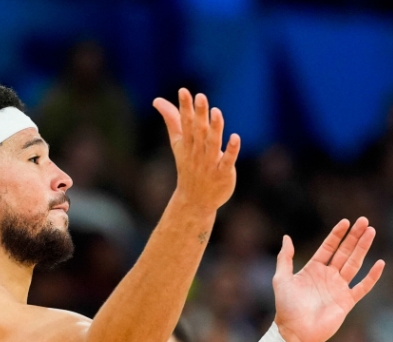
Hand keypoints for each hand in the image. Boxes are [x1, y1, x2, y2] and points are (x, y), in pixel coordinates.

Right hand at [152, 89, 240, 211]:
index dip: (184, 107)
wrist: (194, 200)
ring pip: (212, 144)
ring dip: (215, 128)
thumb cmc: (188, 167)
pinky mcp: (223, 173)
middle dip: (199, 114)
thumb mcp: (178, 144)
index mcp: (187, 144)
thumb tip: (157, 100)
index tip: (184, 91)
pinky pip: (227, 160)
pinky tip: (236, 137)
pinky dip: (231, 150)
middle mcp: (197, 152)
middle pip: (198, 131)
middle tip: (201, 97)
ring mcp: (210, 163)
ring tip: (216, 112)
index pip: (185, 123)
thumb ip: (172, 121)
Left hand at [272, 217, 385, 341]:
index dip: (337, 234)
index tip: (346, 221)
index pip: (328, 247)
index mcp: (314, 269)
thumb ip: (285, 258)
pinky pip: (362, 287)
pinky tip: (380, 263)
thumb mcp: (281, 279)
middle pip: (344, 252)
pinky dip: (372, 276)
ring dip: (363, 248)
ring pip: (354, 264)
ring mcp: (339, 288)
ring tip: (371, 232)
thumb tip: (286, 237)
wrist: (294, 332)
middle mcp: (328, 276)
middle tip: (364, 221)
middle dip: (354, 236)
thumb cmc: (286, 307)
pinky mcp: (347, 302)